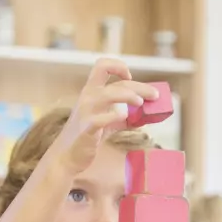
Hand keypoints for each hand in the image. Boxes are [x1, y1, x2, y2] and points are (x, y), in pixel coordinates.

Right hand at [49, 58, 161, 175]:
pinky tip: (125, 117)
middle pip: (117, 83)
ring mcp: (86, 111)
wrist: (67, 156)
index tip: (130, 76)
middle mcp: (87, 97)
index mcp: (91, 91)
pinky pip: (102, 118)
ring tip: (141, 103)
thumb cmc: (87, 137)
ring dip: (129, 96)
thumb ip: (123, 118)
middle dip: (139, 87)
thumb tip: (146, 117)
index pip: (102, 66)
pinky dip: (115, 116)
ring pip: (109, 94)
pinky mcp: (87, 127)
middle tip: (154, 95)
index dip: (118, 66)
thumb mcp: (106, 123)